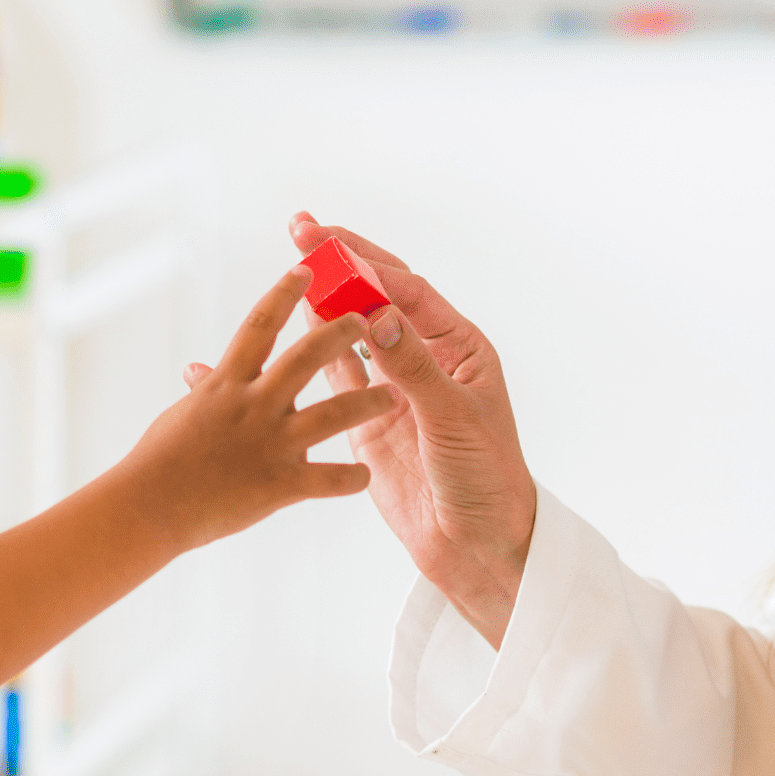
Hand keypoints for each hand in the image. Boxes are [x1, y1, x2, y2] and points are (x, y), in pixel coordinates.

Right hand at [125, 264, 396, 552]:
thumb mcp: (184, 416)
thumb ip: (205, 394)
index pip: (259, 326)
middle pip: (304, 357)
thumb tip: (197, 369)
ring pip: (331, 414)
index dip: (283, 295)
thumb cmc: (158, 462)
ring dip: (366, 402)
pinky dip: (348, 479)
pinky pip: (325, 480)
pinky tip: (366, 475)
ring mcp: (268, 444)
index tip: (306, 270)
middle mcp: (251, 406)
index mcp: (227, 384)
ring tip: (392, 396)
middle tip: (364, 320)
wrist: (146, 509)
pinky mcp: (277, 484)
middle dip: (339, 335)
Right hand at [199, 215, 533, 643]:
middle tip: (301, 230)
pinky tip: (289, 326)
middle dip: (342, 263)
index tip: (329, 240)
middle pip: (378, 299)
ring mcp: (395, 389)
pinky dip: (312, 350)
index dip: (366, 263)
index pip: (407, 291)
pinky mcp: (369, 421)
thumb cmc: (485, 480)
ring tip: (289, 269)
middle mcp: (426, 360)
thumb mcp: (453, 420)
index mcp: (458, 348)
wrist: (477, 546)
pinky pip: (336, 376)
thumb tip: (381, 315)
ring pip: (352, 332)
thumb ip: (415, 368)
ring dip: (323, 299)